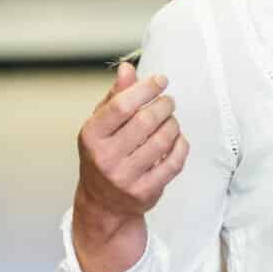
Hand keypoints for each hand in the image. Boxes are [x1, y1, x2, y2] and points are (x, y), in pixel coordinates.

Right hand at [74, 62, 187, 232]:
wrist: (103, 202)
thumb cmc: (104, 155)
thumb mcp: (102, 125)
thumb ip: (116, 96)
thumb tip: (127, 69)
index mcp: (91, 136)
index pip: (121, 105)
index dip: (145, 88)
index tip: (161, 80)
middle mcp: (105, 157)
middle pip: (145, 121)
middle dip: (164, 106)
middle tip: (168, 102)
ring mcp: (125, 177)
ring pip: (163, 140)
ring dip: (173, 124)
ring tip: (171, 120)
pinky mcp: (145, 191)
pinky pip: (174, 161)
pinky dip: (181, 145)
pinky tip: (177, 139)